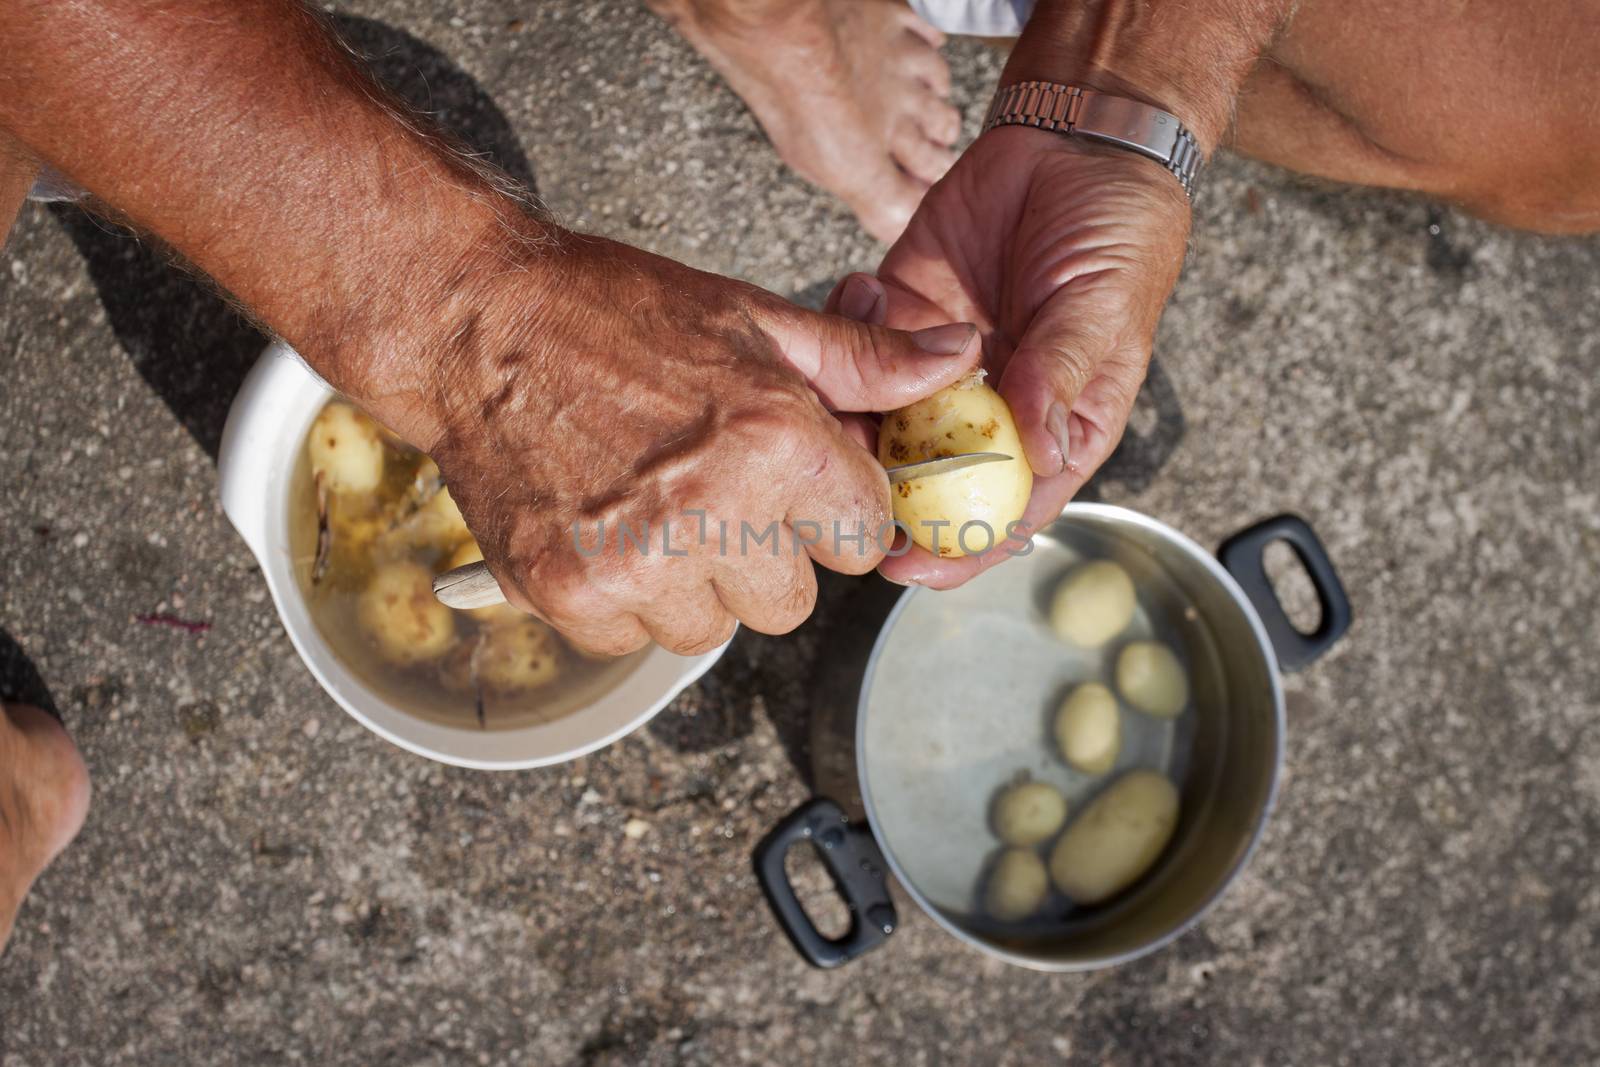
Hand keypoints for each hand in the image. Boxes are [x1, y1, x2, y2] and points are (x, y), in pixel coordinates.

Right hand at [367, 234, 979, 654]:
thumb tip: (960, 357)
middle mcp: (713, 514)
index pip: (866, 538)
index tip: (797, 484)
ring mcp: (635, 565)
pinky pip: (633, 639)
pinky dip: (625, 598)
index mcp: (777, 443)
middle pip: (793, 602)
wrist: (474, 322)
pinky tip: (604, 529)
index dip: (834, 509)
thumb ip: (865, 361)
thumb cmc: (615, 313)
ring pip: (714, 629)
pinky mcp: (568, 595)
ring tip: (652, 508)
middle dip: (768, 555)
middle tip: (714, 491)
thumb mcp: (754, 319)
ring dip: (695, 585)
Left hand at [832, 126, 1189, 587]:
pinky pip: (855, 340)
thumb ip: (1062, 375)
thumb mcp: (1101, 305)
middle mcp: (987, 408)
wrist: (1074, 140)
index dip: (957, 547)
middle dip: (876, 487)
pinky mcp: (899, 312)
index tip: (905, 567)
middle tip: (834, 478)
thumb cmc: (1113, 231)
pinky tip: (866, 287)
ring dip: (848, 405)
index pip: (1003, 510)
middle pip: (925, 478)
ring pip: (877, 414)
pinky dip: (845, 322)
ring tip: (838, 378)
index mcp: (1050, 428)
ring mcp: (938, 364)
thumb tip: (1037, 453)